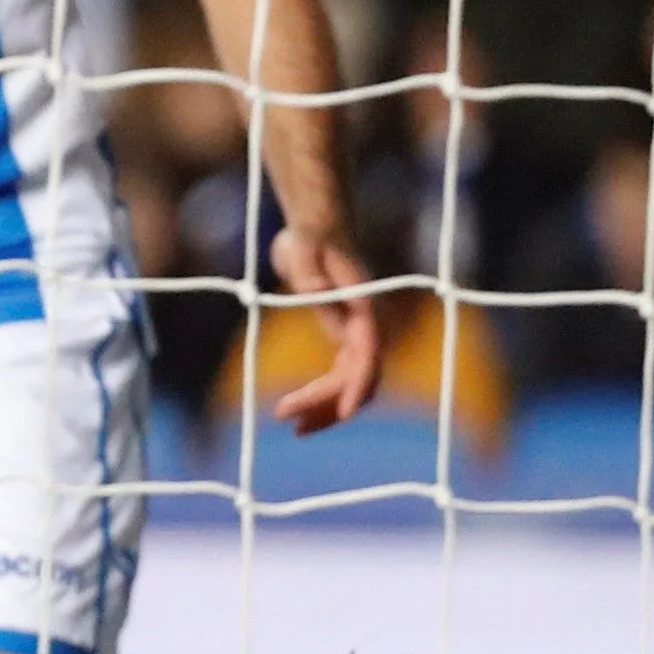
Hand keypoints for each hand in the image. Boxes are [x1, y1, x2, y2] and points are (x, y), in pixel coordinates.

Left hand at [261, 226, 385, 434]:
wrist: (316, 229)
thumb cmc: (309, 239)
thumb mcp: (303, 253)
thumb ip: (308, 273)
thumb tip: (316, 290)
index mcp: (365, 311)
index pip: (367, 356)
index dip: (357, 386)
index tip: (344, 412)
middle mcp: (368, 327)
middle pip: (357, 379)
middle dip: (327, 404)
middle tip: (285, 417)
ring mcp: (358, 335)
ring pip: (349, 383)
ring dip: (325, 407)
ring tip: (291, 424)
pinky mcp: (345, 337)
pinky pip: (339, 375)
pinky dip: (321, 394)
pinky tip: (295, 407)